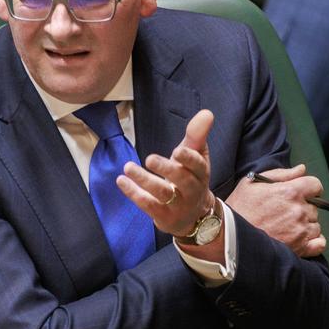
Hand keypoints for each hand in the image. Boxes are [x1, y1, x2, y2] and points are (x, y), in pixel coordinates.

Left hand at [118, 109, 216, 237]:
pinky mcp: (163, 216)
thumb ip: (197, 136)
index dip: (189, 159)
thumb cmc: (190, 178)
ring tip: (128, 167)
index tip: (178, 151)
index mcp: (201, 174)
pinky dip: (134, 193)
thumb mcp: (196, 157)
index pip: (199, 166)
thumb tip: (206, 112)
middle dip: (166, 169)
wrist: (193, 216)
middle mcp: (192, 191)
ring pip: (162, 194)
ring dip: (144, 180)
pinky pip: (148, 205)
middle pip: (182, 180)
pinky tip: (121, 181)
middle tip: (149, 158)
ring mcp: (177, 206)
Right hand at [225, 164, 325, 256]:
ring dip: (305, 225)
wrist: (226, 236)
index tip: (299, 193)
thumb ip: (281, 174)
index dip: (308, 188)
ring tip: (285, 227)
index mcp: (290, 192)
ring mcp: (300, 231)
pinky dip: (313, 241)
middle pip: (315, 206)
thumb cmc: (237, 208)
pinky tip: (299, 239)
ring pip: (315, 225)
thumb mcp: (251, 183)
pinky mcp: (300, 249)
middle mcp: (298, 211)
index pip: (315, 185)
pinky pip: (319, 244)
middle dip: (302, 207)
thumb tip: (302, 169)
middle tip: (282, 212)